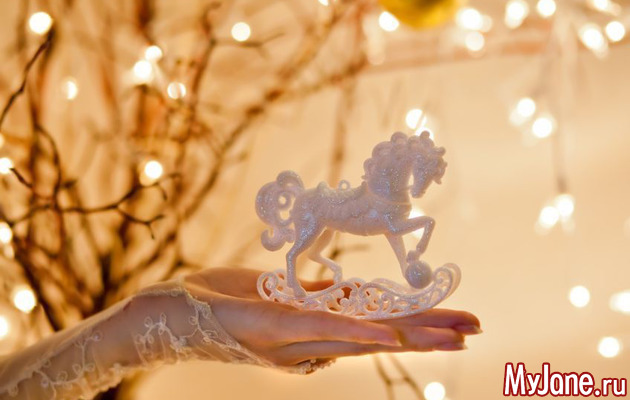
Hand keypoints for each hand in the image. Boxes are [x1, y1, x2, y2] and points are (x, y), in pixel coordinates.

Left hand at [183, 268, 480, 368]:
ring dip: (409, 335)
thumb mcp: (278, 294)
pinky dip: (358, 333)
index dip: (417, 324)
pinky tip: (389, 336)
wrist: (172, 316)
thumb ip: (314, 296)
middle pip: (381, 334)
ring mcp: (296, 338)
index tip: (455, 323)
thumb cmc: (225, 301)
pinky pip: (322, 331)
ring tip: (451, 337)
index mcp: (318, 330)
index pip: (378, 326)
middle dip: (428, 333)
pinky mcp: (274, 329)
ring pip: (362, 336)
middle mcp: (314, 340)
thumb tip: (351, 293)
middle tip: (474, 331)